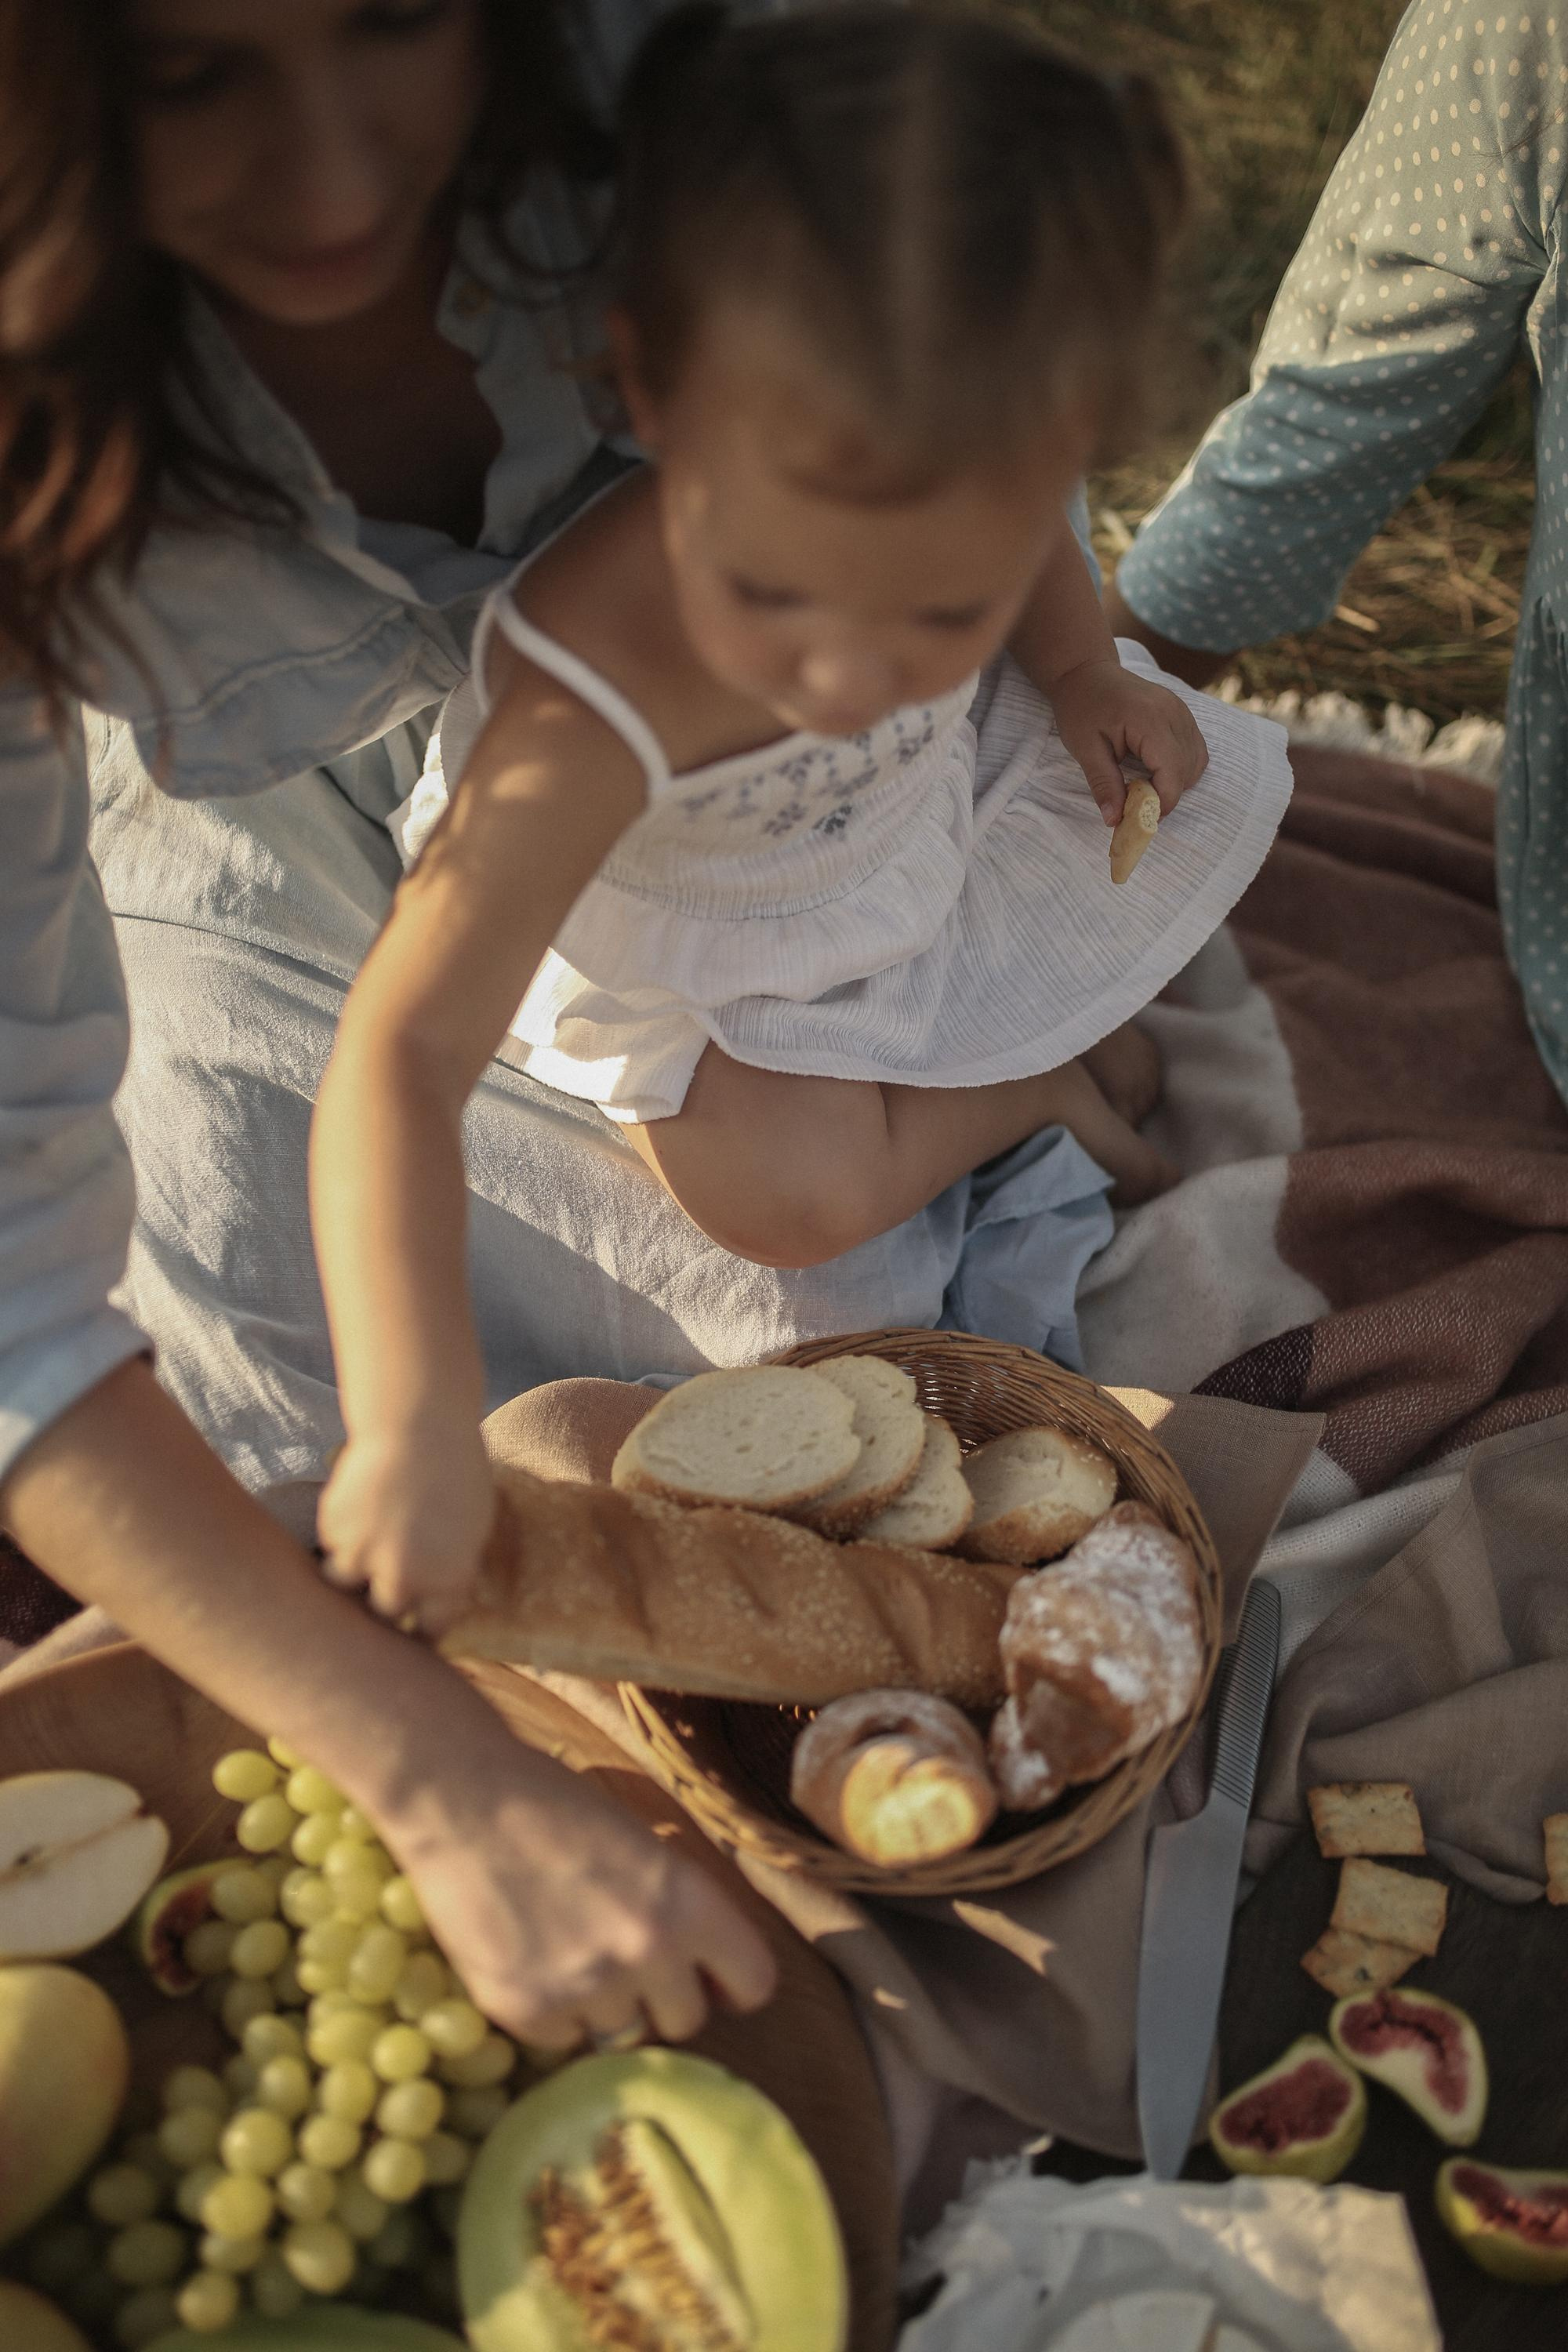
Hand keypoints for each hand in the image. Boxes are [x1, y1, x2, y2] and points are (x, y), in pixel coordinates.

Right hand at [317, 1421, 492, 1635]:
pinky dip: (341, 1533)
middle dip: (385, 1601)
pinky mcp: (334, 1526)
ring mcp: (363, 1553)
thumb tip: (431, 1603)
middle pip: (383, 1614)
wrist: (422, 1423)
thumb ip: (450, 1572)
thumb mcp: (473, 1529)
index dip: (422, 1626)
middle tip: (387, 1581)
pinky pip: (330, 1544)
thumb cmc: (460, 1472)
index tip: (416, 1622)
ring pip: (344, 1583)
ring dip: (353, 1569)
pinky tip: (359, 1507)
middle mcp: (402, 1576)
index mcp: (447, 1582)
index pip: (429, 1630)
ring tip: (365, 1542)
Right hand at [376, 1717, 777, 2047]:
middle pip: (687, 2021)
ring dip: (604, 2007)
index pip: (754, 1984)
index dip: (728, 1981)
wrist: (459, 1798)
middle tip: (623, 1957)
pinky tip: (528, 1959)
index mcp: (687, 1901)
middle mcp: (646, 1951)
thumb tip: (704, 1972)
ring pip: (623, 2037)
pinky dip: (551, 2014)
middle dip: (661, 1997)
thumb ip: (679, 1910)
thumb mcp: (642, 1846)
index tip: (707, 1975)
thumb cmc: (553, 1806)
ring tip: (567, 1951)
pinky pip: (563, 2042)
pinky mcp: (526, 2012)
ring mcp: (585, 1987)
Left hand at [1048, 654, 1209, 825]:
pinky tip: (1154, 769)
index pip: (1172, 773)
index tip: (1138, 816)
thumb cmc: (1081, 708)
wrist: (1086, 672)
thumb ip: (1104, 784)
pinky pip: (1195, 748)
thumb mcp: (1085, 749)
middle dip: (1166, 795)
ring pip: (1197, 762)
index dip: (1161, 803)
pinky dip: (1181, 767)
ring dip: (1175, 781)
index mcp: (1150, 720)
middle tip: (1136, 802)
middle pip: (1187, 770)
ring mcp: (1182, 710)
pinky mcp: (1183, 712)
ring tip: (1144, 784)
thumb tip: (1115, 821)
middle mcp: (1174, 713)